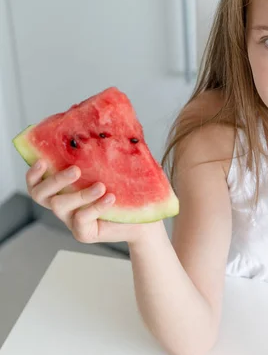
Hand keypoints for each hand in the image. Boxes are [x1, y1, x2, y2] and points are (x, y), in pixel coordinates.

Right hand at [26, 159, 161, 244]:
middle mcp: (64, 204)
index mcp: (65, 187)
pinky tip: (111, 198)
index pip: (37, 182)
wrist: (146, 216)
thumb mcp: (115, 168)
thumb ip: (105, 152)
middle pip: (41, 195)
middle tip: (76, 170)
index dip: (34, 173)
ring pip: (60, 206)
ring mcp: (71, 220)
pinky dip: (95, 207)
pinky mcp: (84, 233)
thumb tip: (106, 121)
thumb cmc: (129, 190)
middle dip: (55, 180)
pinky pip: (81, 220)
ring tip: (102, 186)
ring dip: (80, 194)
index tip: (43, 160)